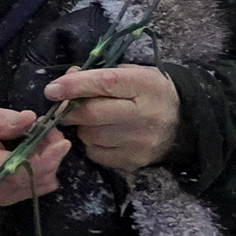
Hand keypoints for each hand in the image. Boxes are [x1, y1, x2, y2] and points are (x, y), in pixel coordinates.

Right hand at [0, 98, 67, 204]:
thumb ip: (2, 119)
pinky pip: (36, 187)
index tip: (61, 141)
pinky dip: (44, 169)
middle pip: (32, 180)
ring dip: (49, 162)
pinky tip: (38, 152)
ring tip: (44, 139)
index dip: (45, 158)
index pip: (17, 170)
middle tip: (51, 131)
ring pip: (39, 185)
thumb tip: (30, 120)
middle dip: (51, 156)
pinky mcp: (6, 196)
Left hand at [45, 64, 182, 171]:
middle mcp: (146, 114)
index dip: (74, 86)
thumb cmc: (148, 93)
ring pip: (90, 135)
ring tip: (96, 121)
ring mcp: (141, 141)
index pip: (105, 83)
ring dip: (83, 127)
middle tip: (64, 108)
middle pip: (91, 114)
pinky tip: (105, 136)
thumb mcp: (131, 74)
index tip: (52, 90)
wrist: (183, 122)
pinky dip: (92, 143)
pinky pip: (95, 152)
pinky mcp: (134, 160)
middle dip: (70, 110)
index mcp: (146, 86)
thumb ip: (98, 74)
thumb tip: (65, 80)